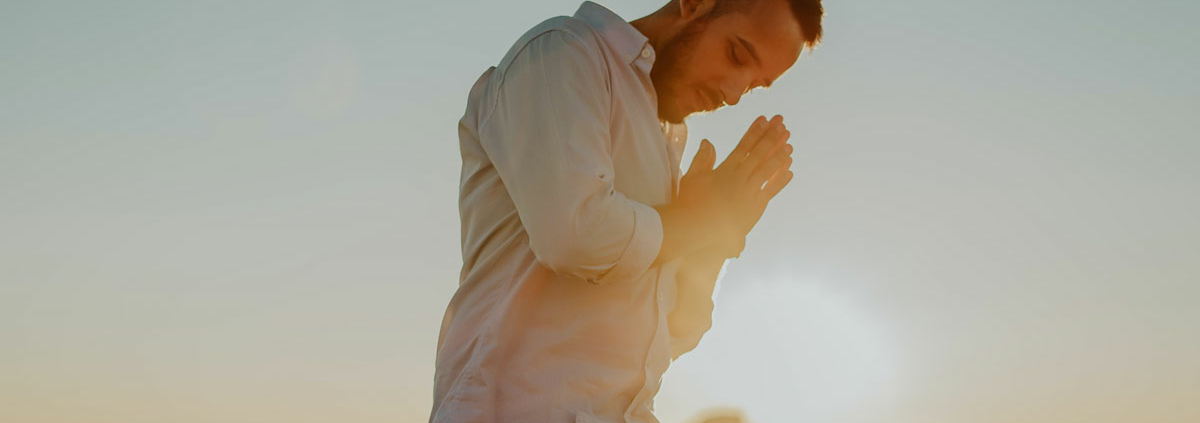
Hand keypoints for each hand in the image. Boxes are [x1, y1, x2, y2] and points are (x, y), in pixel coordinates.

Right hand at [675, 115, 794, 257]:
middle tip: (782, 124)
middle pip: (759, 154)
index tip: (764, 120)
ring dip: (779, 155)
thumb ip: (702, 160)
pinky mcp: (756, 207)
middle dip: (771, 137)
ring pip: (768, 169)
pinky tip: (790, 170)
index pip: (743, 146)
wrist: (698, 231)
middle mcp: (739, 178)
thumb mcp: (692, 179)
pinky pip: (771, 190)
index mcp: (724, 170)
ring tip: (789, 144)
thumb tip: (708, 141)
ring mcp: (749, 192)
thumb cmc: (690, 205)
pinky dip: (780, 180)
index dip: (755, 132)